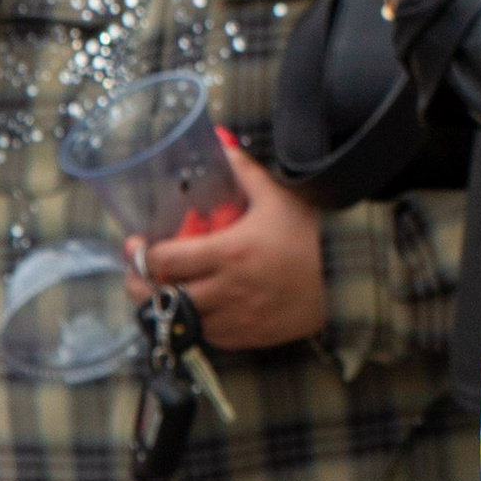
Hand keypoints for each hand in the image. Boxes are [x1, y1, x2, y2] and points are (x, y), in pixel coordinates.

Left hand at [139, 139, 325, 348]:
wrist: (345, 279)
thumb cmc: (310, 237)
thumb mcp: (278, 198)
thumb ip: (245, 172)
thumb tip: (221, 144)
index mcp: (228, 253)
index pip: (165, 260)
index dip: (142, 255)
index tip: (136, 245)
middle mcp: (226, 290)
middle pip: (163, 297)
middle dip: (141, 286)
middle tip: (137, 275)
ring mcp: (236, 318)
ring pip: (181, 321)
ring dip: (166, 307)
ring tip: (161, 293)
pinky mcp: (248, 336)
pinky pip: (208, 337)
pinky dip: (196, 324)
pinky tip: (197, 309)